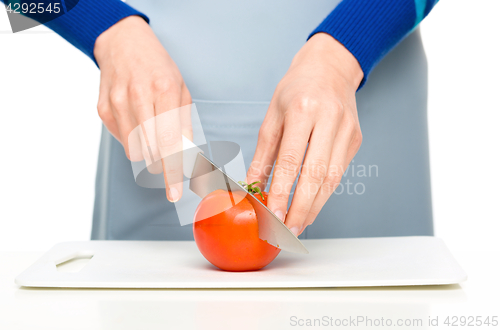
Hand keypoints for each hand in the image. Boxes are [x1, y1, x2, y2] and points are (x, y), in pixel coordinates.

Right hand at [94, 16, 191, 201]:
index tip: (174, 193)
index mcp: (164, 90)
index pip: (168, 142)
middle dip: (163, 163)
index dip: (172, 172)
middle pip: (150, 152)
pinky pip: (122, 140)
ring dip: (148, 153)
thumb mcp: (181, 90)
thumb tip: (186, 158)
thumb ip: (184, 125)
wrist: (122, 43)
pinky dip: (134, 139)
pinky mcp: (103, 110)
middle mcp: (138, 97)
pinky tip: (136, 120)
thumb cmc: (158, 67)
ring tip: (152, 131)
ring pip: (134, 151)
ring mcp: (116, 104)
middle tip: (169, 157)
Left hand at [247, 33, 363, 235]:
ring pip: (332, 178)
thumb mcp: (272, 115)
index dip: (283, 191)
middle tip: (286, 230)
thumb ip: (264, 154)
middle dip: (301, 207)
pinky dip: (324, 193)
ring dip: (315, 206)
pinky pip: (339, 172)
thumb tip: (253, 187)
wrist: (330, 68)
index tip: (273, 214)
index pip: (292, 160)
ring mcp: (347, 130)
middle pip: (317, 174)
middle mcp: (329, 120)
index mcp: (303, 109)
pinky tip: (311, 206)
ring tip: (297, 224)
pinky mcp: (355, 139)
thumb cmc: (296, 89)